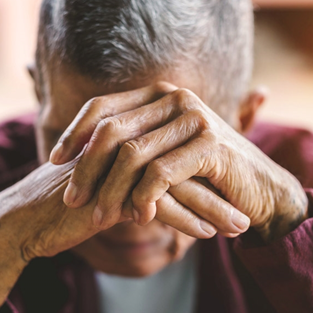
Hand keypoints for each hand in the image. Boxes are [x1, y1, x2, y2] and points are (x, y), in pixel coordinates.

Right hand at [0, 149, 236, 312]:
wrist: (24, 219)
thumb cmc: (66, 202)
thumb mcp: (104, 185)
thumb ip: (134, 178)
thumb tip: (166, 188)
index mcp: (123, 140)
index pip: (176, 150)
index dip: (207, 171)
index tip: (234, 189)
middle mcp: (122, 148)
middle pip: (183, 163)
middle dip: (220, 188)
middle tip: (250, 206)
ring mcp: (115, 169)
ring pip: (176, 185)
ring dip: (212, 207)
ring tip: (240, 226)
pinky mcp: (108, 194)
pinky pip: (156, 206)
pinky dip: (185, 221)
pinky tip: (207, 234)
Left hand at [50, 82, 307, 241]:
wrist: (259, 191)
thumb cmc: (204, 176)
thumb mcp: (162, 155)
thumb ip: (130, 146)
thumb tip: (77, 155)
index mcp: (159, 95)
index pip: (102, 106)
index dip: (73, 133)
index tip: (53, 161)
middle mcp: (175, 98)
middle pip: (111, 131)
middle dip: (85, 168)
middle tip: (71, 199)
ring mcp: (195, 118)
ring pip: (132, 155)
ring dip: (111, 190)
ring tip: (99, 216)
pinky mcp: (211, 145)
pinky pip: (161, 173)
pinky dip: (144, 197)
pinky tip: (139, 217)